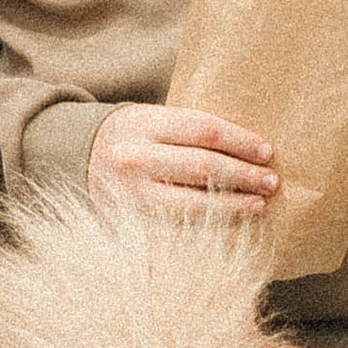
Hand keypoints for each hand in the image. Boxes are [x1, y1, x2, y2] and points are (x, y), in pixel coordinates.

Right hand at [88, 104, 278, 210]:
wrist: (76, 158)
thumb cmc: (131, 136)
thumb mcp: (152, 119)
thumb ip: (189, 129)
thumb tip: (249, 147)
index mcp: (144, 123)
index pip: (204, 130)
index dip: (241, 141)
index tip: (266, 151)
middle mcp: (135, 158)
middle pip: (203, 166)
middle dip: (243, 175)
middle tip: (270, 181)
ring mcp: (131, 193)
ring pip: (193, 203)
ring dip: (232, 205)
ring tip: (258, 204)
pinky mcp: (131, 220)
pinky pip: (178, 227)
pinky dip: (210, 227)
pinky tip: (232, 226)